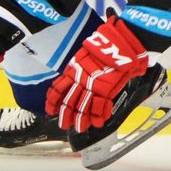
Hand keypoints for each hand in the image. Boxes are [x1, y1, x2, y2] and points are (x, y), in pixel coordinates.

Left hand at [45, 12, 148, 132]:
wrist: (120, 42)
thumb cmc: (105, 44)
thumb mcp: (85, 54)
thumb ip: (80, 66)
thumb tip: (75, 74)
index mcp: (73, 70)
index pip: (58, 89)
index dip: (53, 101)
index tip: (50, 110)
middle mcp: (80, 80)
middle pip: (68, 101)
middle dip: (65, 115)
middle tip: (63, 124)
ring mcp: (93, 86)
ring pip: (82, 107)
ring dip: (81, 120)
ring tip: (80, 128)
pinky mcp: (106, 90)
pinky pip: (100, 107)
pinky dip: (98, 116)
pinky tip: (98, 123)